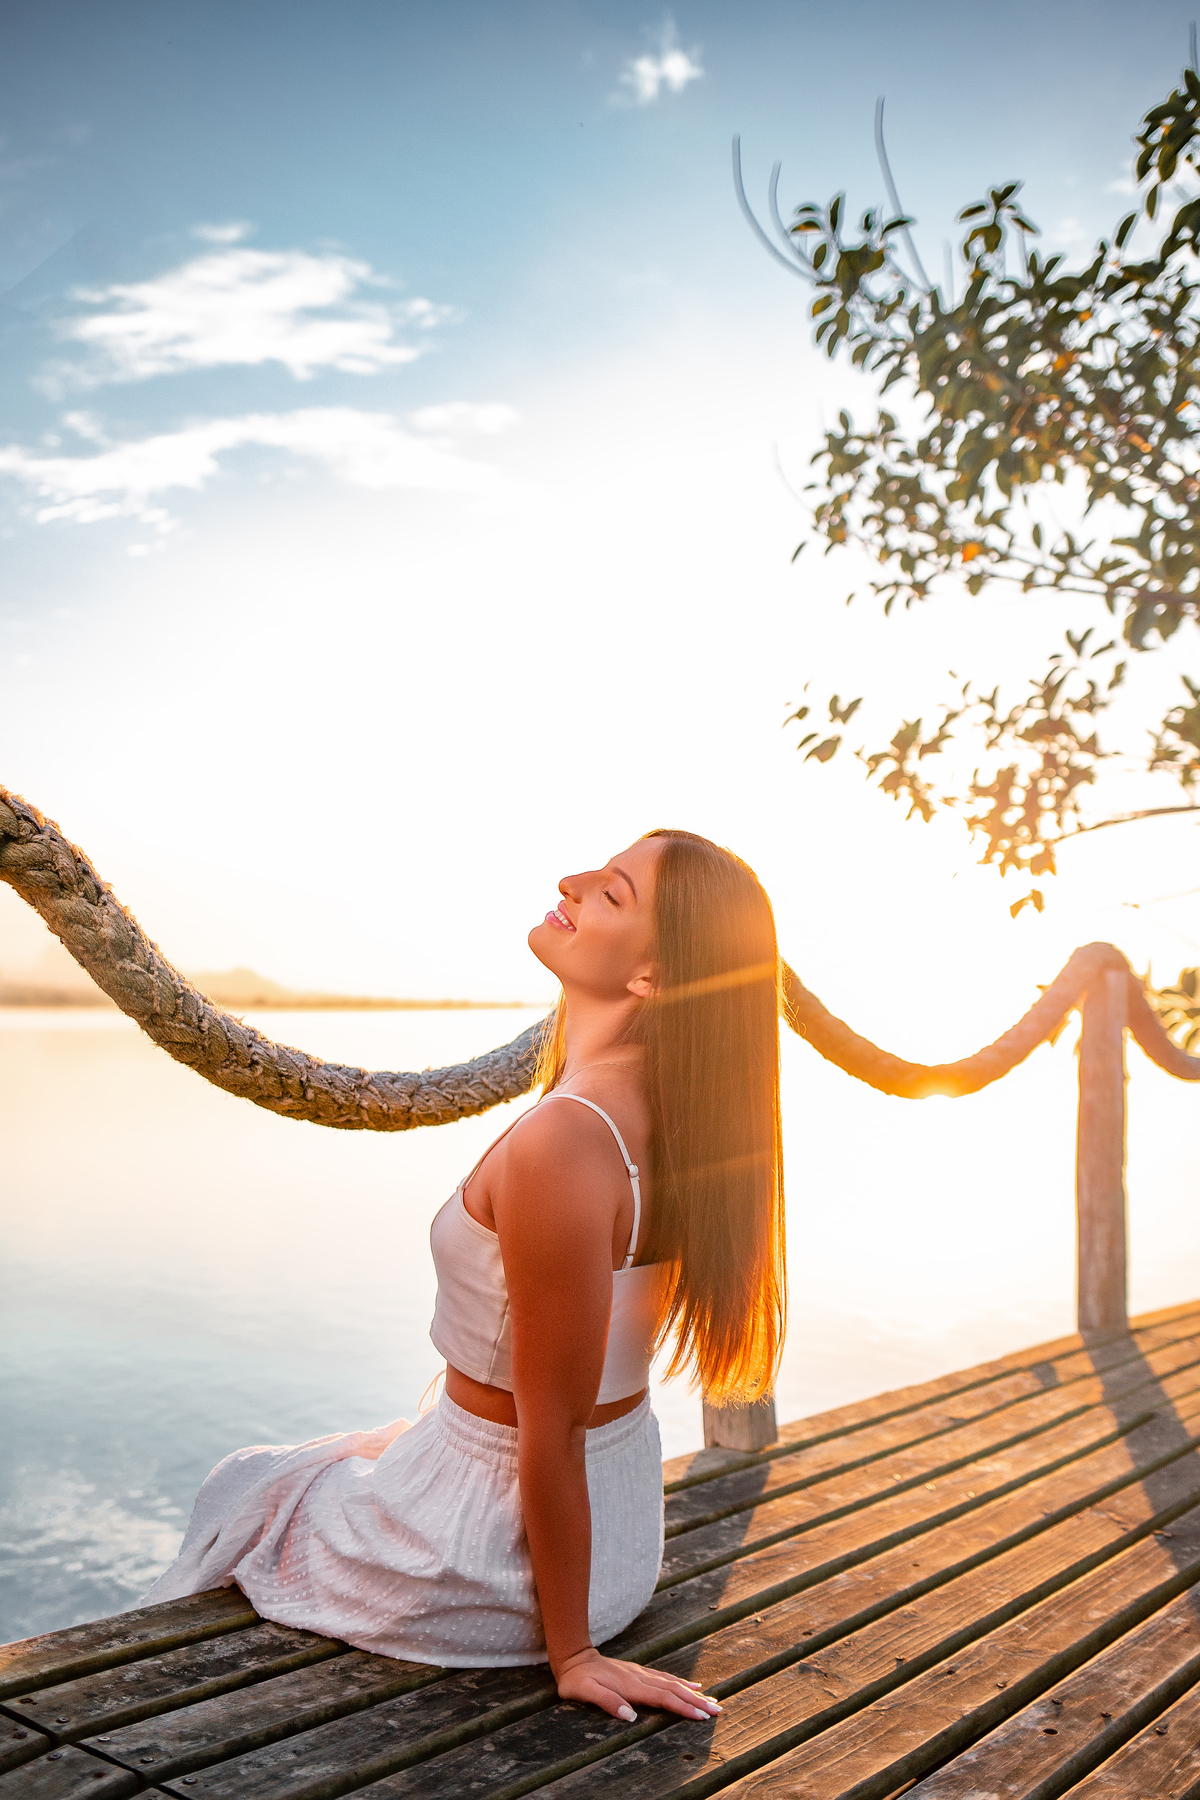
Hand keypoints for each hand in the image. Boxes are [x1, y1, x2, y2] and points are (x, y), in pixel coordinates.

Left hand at [554, 1646, 722, 1722]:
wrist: (574, 1658)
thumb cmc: (578, 1680)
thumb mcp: (586, 1693)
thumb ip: (608, 1702)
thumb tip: (631, 1716)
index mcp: (631, 1686)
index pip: (663, 1698)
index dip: (682, 1707)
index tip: (701, 1716)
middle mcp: (641, 1678)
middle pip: (674, 1690)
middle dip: (696, 1701)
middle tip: (717, 1710)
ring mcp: (641, 1674)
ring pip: (673, 1683)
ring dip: (693, 1692)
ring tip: (712, 1699)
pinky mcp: (639, 1672)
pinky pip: (666, 1678)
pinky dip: (682, 1682)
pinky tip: (692, 1685)